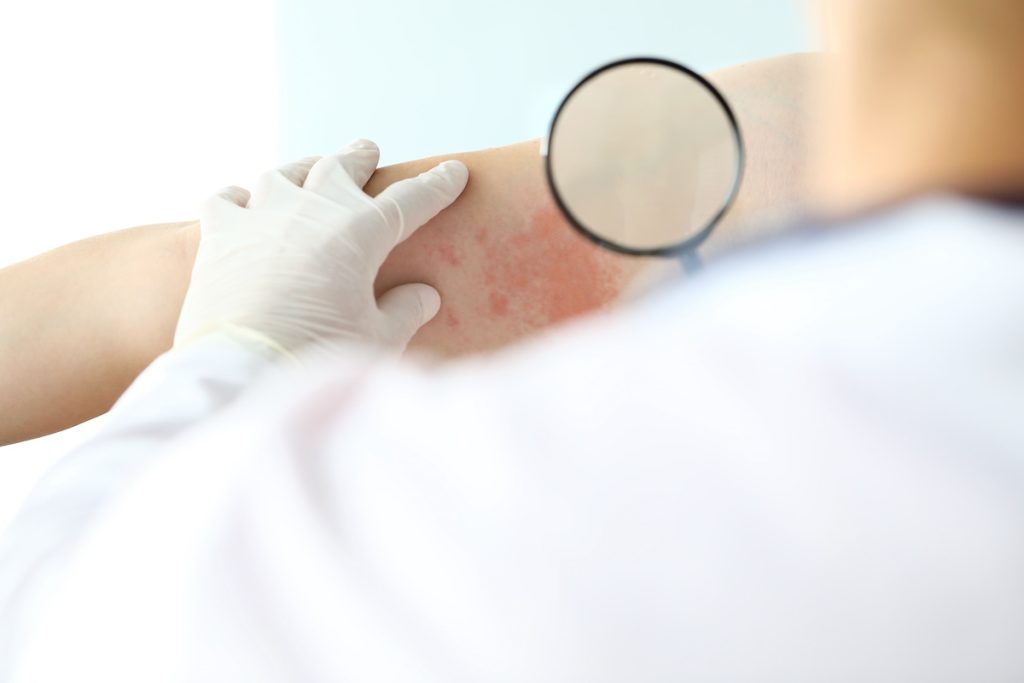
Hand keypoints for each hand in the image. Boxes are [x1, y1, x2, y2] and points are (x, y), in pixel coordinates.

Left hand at [174, 139, 468, 358]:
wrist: (243, 372)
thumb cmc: (320, 356)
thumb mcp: (378, 339)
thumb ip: (406, 311)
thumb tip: (425, 295)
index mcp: (361, 232)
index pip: (411, 199)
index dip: (436, 185)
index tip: (454, 172)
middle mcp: (312, 210)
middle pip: (341, 168)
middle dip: (360, 158)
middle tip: (368, 151)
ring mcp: (262, 215)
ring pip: (285, 174)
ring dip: (303, 169)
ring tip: (311, 170)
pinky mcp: (219, 233)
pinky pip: (228, 198)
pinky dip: (240, 198)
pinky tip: (244, 202)